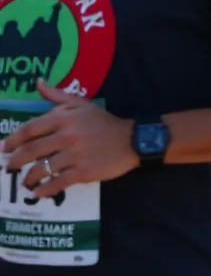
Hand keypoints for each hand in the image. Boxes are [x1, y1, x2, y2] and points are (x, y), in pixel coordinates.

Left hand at [2, 80, 137, 199]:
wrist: (133, 139)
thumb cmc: (104, 122)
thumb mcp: (83, 104)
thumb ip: (58, 96)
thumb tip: (38, 83)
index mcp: (65, 118)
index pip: (30, 129)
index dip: (13, 140)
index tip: (4, 148)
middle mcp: (67, 136)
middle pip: (31, 151)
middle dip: (15, 161)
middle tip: (9, 167)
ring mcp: (76, 155)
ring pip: (42, 169)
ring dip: (29, 178)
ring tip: (26, 182)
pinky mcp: (84, 172)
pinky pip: (58, 183)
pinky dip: (45, 190)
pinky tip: (39, 192)